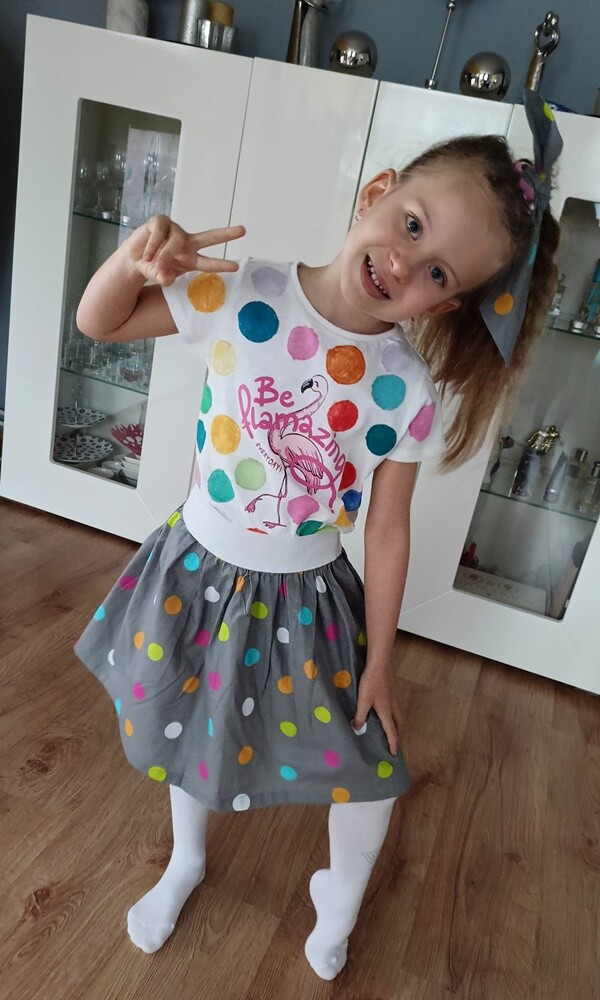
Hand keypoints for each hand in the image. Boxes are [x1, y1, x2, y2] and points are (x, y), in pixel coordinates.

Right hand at [125, 216, 245, 285]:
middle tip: (243, 231)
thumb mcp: (158, 276)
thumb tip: (166, 277)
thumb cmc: (151, 267)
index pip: (208, 262)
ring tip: (156, 264)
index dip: (221, 264)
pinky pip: (159, 234)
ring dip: (165, 255)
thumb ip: (163, 278)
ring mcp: (174, 230)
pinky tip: (146, 254)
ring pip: (175, 242)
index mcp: (190, 257)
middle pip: (209, 237)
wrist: (133, 258)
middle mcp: (186, 242)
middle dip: (226, 234)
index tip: (236, 267)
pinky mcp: (160, 222)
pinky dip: (152, 247)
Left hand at [352, 664, 400, 755]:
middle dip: (397, 734)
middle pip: (398, 724)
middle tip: (393, 740)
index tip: (394, 753)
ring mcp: (395, 698)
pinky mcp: (393, 690)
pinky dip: (394, 714)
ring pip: (398, 715)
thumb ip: (360, 715)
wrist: (380, 663)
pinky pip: (396, 707)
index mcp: (387, 712)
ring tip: (390, 727)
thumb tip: (357, 729)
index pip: (391, 731)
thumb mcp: (363, 700)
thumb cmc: (371, 683)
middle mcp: (393, 706)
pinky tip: (386, 709)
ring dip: (396, 723)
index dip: (392, 743)